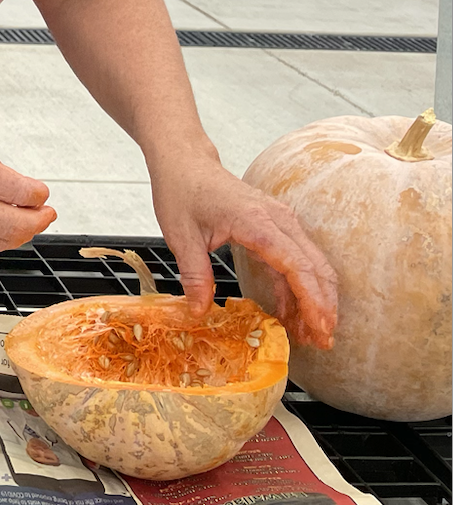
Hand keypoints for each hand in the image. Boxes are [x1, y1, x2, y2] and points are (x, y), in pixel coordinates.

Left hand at [147, 155, 336, 347]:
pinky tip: (291, 314)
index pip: (296, 265)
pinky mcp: (276, 228)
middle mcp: (278, 221)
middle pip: (315, 267)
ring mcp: (281, 222)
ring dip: (314, 300)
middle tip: (322, 341)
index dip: (311, 299)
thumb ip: (195, 275)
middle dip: (323, 306)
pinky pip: (295, 261)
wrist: (185, 162)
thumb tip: (199, 312)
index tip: (318, 327)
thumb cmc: (182, 191)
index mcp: (256, 222)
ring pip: (312, 265)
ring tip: (310, 335)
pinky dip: (298, 288)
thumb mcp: (181, 236)